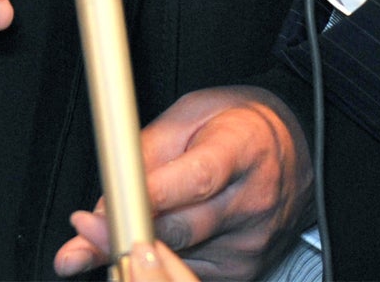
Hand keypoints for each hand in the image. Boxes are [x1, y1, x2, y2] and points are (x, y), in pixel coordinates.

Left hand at [54, 87, 308, 280]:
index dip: (149, 197)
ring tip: (118, 230)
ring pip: (180, 257)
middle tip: (86, 229)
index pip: (196, 180)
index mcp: (243, 149)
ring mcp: (251, 242)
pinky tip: (153, 242)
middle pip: (184, 229)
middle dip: (127, 232)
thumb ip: (143, 155)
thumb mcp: (188, 114)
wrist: (293, 151)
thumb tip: (104, 203)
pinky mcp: (245, 270)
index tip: (106, 209)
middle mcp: (253, 201)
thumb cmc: (236, 127)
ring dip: (142, 249)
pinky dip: (164, 260)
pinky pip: (190, 272)